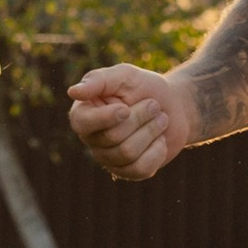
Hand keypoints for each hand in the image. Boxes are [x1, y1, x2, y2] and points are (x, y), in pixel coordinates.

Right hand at [68, 63, 192, 182]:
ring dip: (152, 131)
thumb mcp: (125, 76)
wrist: (175, 106)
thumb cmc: (144, 88)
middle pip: (113, 137)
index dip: (105, 118)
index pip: (82, 123)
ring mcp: (109, 158)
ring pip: (128, 153)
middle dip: (140, 118)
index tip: (125, 108)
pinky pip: (140, 169)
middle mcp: (92, 138)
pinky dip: (157, 151)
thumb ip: (99, 80)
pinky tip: (159, 140)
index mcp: (84, 113)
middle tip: (154, 105)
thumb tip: (73, 92)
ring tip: (160, 119)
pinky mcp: (128, 172)